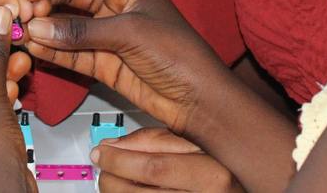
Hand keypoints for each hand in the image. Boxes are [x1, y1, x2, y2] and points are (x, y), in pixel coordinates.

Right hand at [21, 0, 232, 135]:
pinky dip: (54, 52)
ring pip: (69, 29)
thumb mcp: (130, 33)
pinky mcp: (104, 64)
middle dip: (46, 4)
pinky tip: (35, 49)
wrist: (198, 100)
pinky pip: (73, 54)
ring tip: (21, 32)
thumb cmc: (177, 54)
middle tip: (22, 13)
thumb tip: (39, 25)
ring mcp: (109, 37)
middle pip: (72, 0)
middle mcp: (116, 8)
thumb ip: (83, 30)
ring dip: (46, 29)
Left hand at [93, 128, 242, 191]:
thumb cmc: (223, 175)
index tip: (102, 151)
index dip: (119, 159)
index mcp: (214, 173)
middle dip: (111, 179)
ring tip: (112, 183)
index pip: (153, 167)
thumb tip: (114, 146)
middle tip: (103, 169)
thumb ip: (157, 142)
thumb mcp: (199, 148)